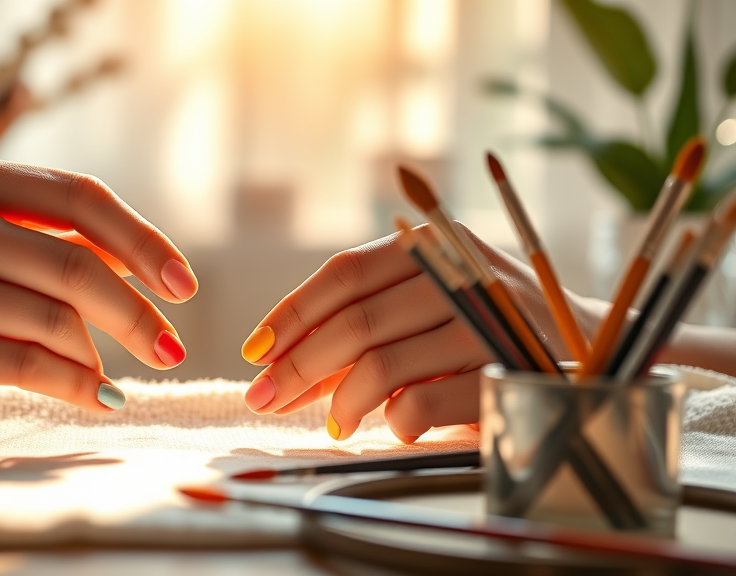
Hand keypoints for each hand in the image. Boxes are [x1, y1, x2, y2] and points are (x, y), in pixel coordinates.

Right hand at [0, 150, 196, 430]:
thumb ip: (33, 237)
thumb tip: (137, 272)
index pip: (79, 198)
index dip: (143, 241)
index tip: (183, 284)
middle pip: (77, 263)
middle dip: (138, 312)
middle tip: (170, 347)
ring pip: (55, 320)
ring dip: (97, 357)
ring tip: (111, 377)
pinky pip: (26, 365)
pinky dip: (76, 386)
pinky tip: (98, 398)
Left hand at [239, 223, 594, 442]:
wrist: (592, 342)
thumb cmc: (489, 318)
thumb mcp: (433, 295)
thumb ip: (371, 314)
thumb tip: (282, 357)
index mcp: (435, 240)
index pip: (344, 273)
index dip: (291, 313)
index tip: (254, 351)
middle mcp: (462, 270)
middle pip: (355, 320)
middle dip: (299, 365)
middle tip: (267, 397)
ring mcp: (490, 321)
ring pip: (384, 363)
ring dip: (342, 401)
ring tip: (333, 422)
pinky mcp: (510, 371)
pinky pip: (427, 403)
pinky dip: (397, 419)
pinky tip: (391, 425)